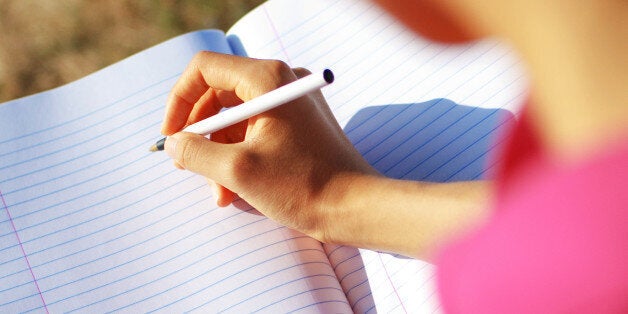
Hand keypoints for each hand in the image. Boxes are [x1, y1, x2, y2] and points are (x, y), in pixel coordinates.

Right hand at [160, 51, 376, 240]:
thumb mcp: (238, 170)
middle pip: (219, 95)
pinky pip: (255, 132)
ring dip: (219, 154)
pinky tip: (233, 190)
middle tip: (186, 165)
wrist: (355, 206)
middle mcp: (280, 83)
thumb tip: (175, 143)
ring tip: (218, 192)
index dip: (180, 100)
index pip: (205, 69)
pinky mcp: (297, 125)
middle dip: (200, 135)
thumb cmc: (305, 185)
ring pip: (236, 120)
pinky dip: (240, 158)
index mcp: (267, 79)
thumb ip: (195, 152)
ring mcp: (291, 103)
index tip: (172, 134)